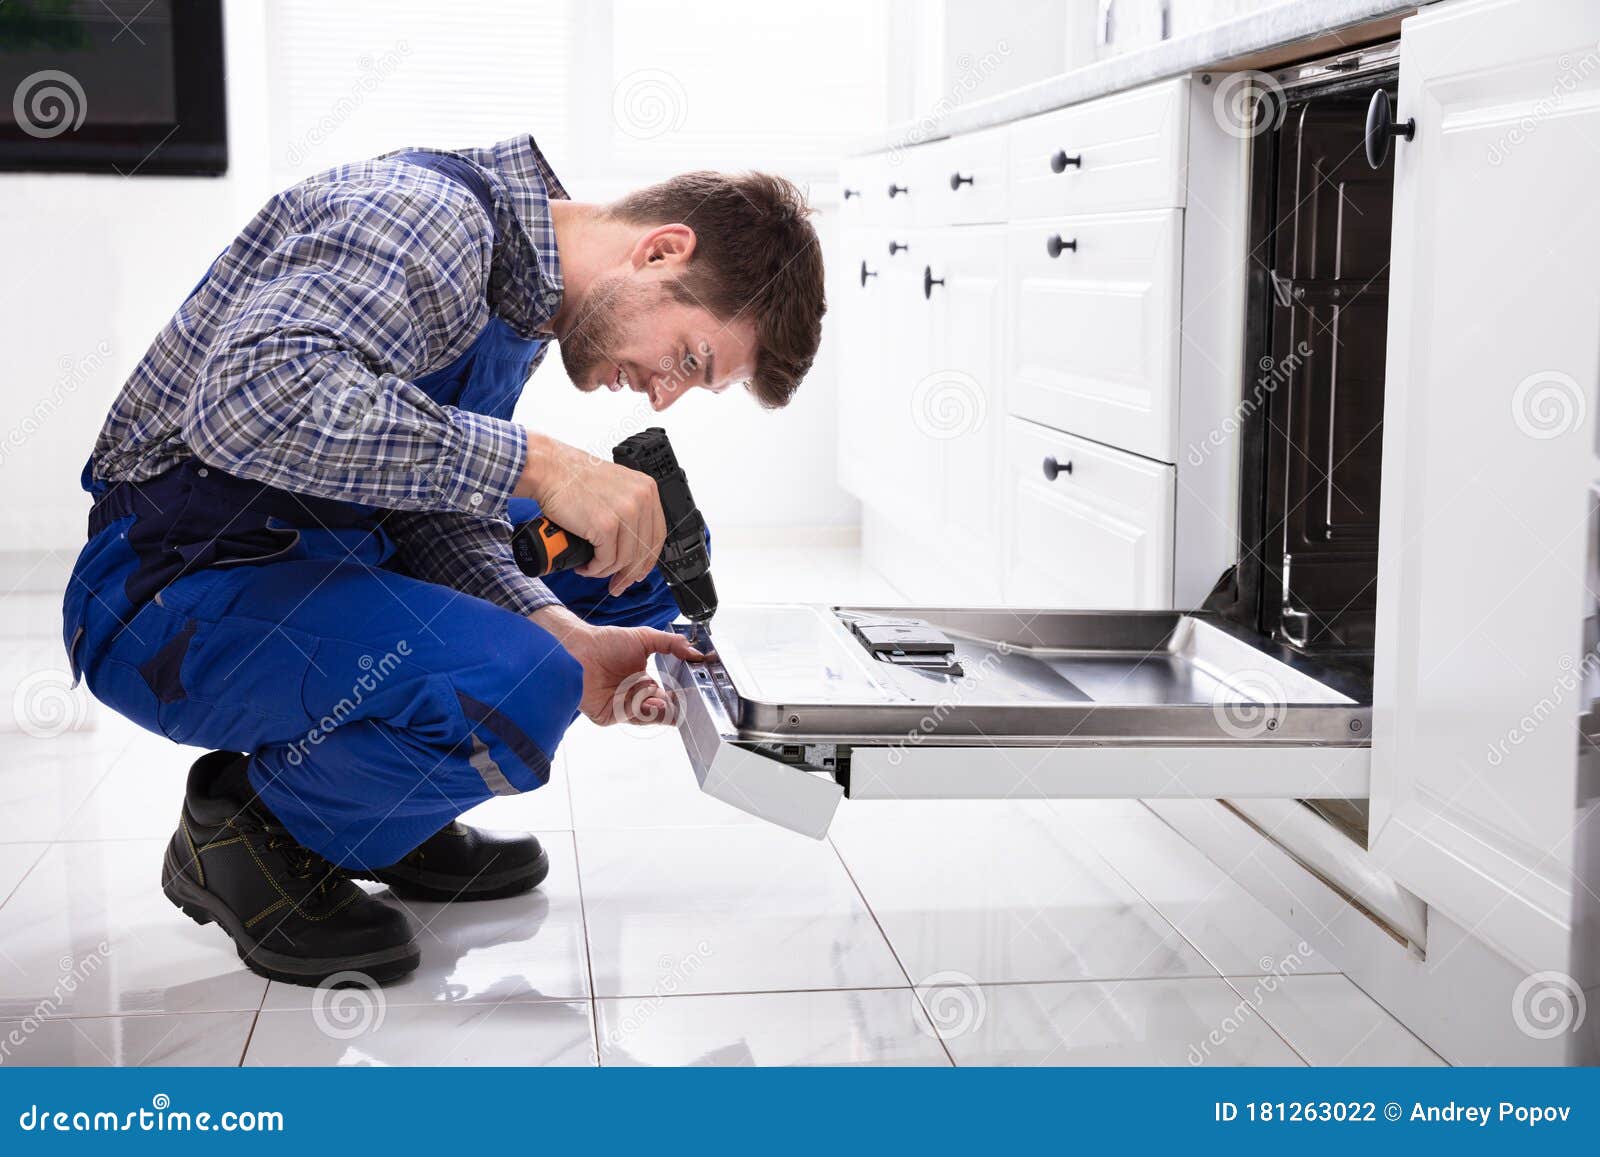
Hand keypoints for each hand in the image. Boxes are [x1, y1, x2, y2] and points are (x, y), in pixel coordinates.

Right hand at [518, 431, 663, 595]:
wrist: (549, 468)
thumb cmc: (573, 478)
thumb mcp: (615, 487)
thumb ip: (629, 508)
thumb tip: (632, 543)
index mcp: (646, 489)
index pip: (657, 534)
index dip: (648, 559)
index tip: (639, 573)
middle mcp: (640, 499)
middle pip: (642, 550)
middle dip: (629, 574)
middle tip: (617, 584)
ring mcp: (625, 512)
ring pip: (624, 559)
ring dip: (606, 571)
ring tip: (591, 569)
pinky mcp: (605, 525)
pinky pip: (606, 560)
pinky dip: (594, 569)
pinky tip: (585, 566)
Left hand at [531, 606, 704, 725]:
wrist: (578, 648)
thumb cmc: (605, 642)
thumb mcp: (645, 638)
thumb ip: (672, 643)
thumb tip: (695, 651)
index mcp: (644, 683)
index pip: (667, 697)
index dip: (679, 697)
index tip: (691, 694)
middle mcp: (634, 697)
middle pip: (661, 711)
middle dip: (672, 707)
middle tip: (680, 700)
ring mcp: (622, 707)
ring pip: (648, 716)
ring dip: (658, 708)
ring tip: (662, 699)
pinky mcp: (609, 715)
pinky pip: (630, 716)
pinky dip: (641, 709)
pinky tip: (647, 700)